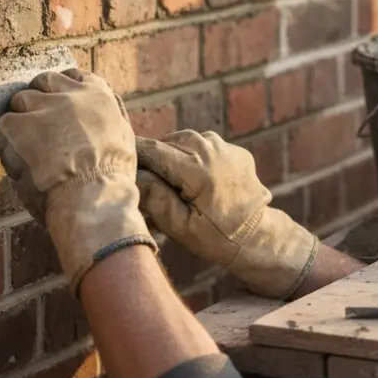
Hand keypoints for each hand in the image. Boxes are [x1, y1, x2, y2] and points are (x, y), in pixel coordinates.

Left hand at [0, 69, 154, 294]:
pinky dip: (4, 144)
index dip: (62, 91)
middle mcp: (69, 94)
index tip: (58, 104)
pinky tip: (16, 162)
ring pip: (19, 101)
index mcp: (98, 94)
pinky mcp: (15, 126)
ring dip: (20, 121)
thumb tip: (104, 109)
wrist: (93, 198)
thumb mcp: (124, 137)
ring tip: (26, 148)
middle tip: (37, 127)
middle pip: (43, 83)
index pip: (73, 77)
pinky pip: (0, 127)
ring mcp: (40, 107)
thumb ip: (110, 116)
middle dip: (38, 101)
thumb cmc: (111, 177)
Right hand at [136, 130, 317, 298]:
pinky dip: (193, 157)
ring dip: (172, 155)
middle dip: (152, 158)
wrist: (258, 237)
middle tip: (144, 181)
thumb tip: (133, 175)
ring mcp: (225, 146)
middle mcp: (211, 148)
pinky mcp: (234, 150)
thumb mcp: (180, 226)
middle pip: (166, 142)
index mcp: (196, 167)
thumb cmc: (216, 237)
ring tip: (168, 181)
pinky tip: (192, 179)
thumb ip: (155, 197)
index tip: (119, 166)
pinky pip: (204, 146)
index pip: (152, 149)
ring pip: (184, 141)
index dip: (133, 157)